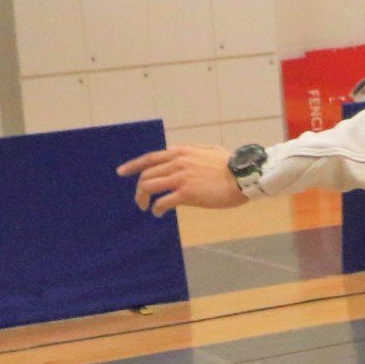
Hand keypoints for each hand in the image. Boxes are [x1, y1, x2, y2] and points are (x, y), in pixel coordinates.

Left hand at [117, 144, 248, 214]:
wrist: (242, 177)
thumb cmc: (231, 165)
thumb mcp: (209, 150)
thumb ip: (193, 151)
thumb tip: (184, 153)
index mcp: (180, 152)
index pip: (150, 158)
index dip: (133, 166)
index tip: (122, 172)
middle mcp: (176, 163)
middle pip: (146, 175)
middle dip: (138, 189)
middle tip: (140, 200)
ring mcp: (180, 178)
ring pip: (149, 187)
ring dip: (142, 198)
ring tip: (145, 207)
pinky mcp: (186, 194)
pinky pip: (163, 202)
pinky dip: (156, 208)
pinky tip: (158, 213)